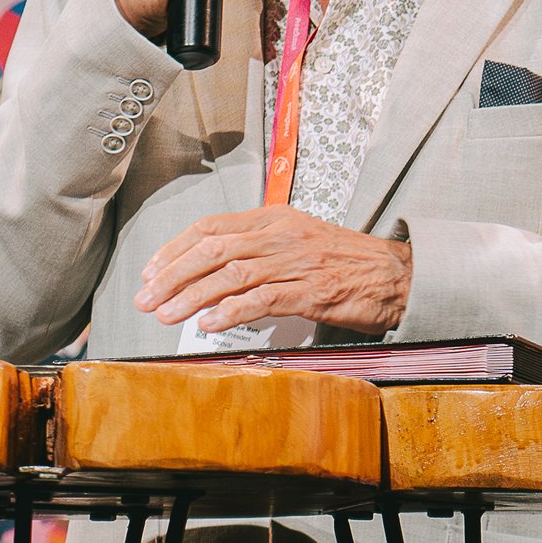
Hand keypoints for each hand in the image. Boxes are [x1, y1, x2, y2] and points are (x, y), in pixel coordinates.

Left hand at [136, 206, 412, 334]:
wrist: (396, 275)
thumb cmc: (346, 262)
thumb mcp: (299, 240)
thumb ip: (260, 248)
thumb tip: (212, 269)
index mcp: (275, 218)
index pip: (212, 226)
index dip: (175, 250)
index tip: (150, 273)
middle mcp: (282, 235)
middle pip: (213, 249)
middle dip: (172, 275)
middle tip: (145, 299)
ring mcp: (297, 262)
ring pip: (231, 274)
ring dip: (192, 296)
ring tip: (166, 315)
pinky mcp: (312, 290)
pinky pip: (262, 299)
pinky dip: (231, 311)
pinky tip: (209, 324)